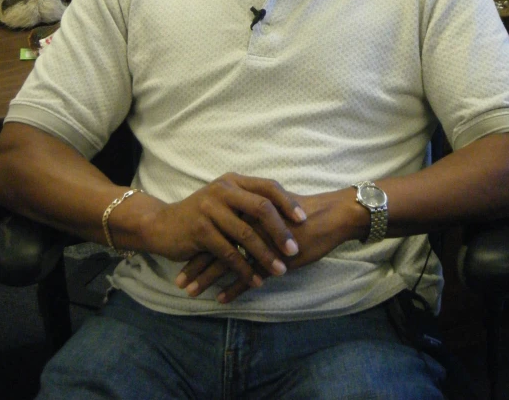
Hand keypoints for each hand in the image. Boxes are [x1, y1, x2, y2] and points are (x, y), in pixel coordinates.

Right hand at [140, 172, 306, 287]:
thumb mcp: (224, 201)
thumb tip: (286, 215)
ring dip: (265, 255)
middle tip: (295, 250)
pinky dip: (244, 268)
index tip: (304, 219)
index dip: (287, 203)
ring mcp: (210, 209)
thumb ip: (248, 203)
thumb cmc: (201, 215)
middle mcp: (223, 190)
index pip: (268, 187)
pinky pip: (228, 253)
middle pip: (260, 208)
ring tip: (281, 270)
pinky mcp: (200, 231)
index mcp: (233, 181)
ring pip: (245, 234)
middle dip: (280, 231)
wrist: (162, 225)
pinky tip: (255, 280)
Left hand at [177, 188, 362, 301]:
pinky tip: (220, 299)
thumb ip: (254, 215)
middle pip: (215, 245)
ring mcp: (260, 242)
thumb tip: (238, 221)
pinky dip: (233, 289)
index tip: (182, 256)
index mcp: (247, 209)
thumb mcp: (274, 207)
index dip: (199, 245)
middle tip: (179, 281)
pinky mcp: (274, 259)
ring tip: (190, 292)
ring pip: (227, 262)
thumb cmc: (303, 213)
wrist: (329, 217)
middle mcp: (249, 224)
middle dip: (196, 265)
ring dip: (207, 279)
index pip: (216, 228)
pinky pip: (249, 277)